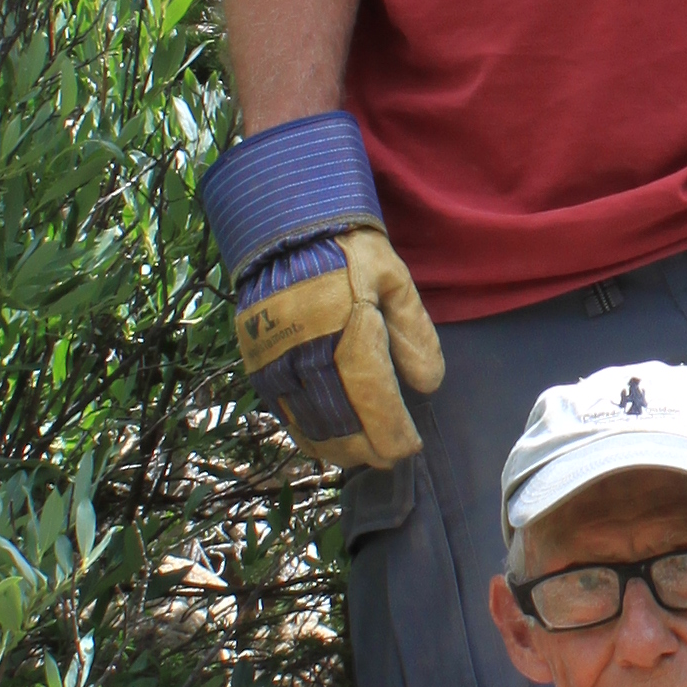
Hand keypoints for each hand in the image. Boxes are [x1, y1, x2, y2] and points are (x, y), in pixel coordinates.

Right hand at [234, 225, 445, 465]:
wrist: (282, 229)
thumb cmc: (346, 252)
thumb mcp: (394, 279)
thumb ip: (414, 332)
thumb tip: (429, 386)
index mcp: (347, 330)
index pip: (374, 400)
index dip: (392, 434)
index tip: (410, 448)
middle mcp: (307, 354)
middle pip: (340, 422)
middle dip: (368, 449)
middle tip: (391, 456)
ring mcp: (276, 363)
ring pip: (309, 424)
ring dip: (338, 448)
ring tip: (364, 454)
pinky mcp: (256, 365)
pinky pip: (283, 413)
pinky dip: (307, 434)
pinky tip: (327, 441)